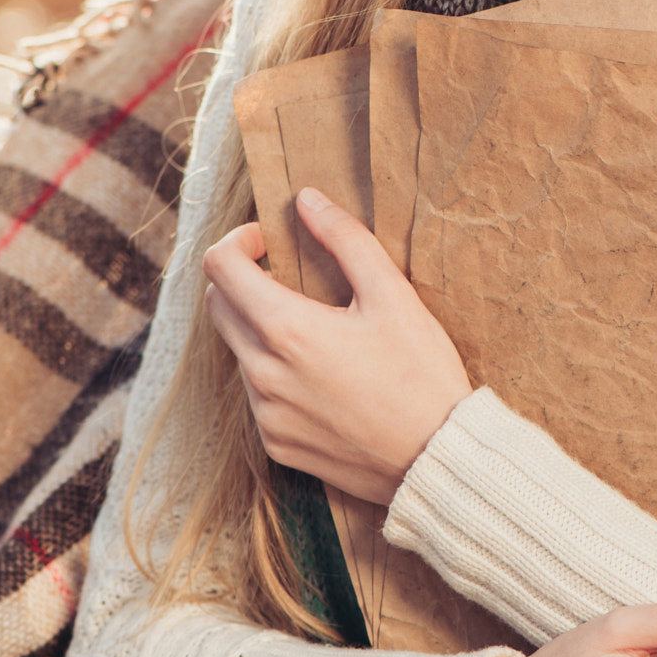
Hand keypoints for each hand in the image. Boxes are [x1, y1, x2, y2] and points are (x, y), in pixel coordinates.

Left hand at [203, 188, 471, 503]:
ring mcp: (266, 414)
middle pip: (218, 307)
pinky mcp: (276, 444)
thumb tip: (306, 199)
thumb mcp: (392, 294)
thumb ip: (345, 239)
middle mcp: (263, 374)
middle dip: (243, 281)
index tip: (269, 241)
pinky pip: (258, 395)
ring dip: (262, 329)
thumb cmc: (422, 373)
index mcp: (287, 330)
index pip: (220, 268)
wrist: (437, 458)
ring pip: (239, 352)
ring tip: (318, 331)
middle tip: (288, 276)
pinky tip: (324, 375)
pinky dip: (277, 373)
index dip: (238, 241)